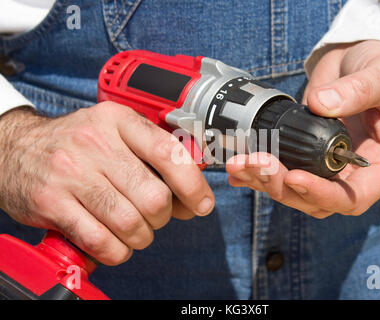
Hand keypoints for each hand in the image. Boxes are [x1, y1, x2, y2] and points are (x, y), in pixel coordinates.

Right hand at [0, 102, 213, 264]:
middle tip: (154, 216)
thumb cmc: (76, 144)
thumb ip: (153, 156)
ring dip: (141, 237)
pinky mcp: (51, 202)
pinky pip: (101, 241)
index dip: (193, 185)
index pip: (168, 153)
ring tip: (134, 231)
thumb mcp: (114, 132)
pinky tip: (114, 243)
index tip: (201, 203)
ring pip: (131, 223)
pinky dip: (116, 251)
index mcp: (118, 121)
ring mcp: (71, 173)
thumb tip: (192, 194)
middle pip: (154, 197)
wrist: (14, 148)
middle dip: (163, 217)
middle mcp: (95, 143)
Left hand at [226, 40, 379, 217]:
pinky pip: (282, 174)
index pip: (353, 197)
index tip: (294, 177)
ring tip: (239, 163)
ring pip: (294, 192)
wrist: (359, 58)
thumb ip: (357, 90)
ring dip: (264, 181)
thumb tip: (321, 104)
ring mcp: (329, 168)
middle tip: (257, 163)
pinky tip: (237, 168)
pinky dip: (258, 174)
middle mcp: (356, 173)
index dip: (322, 194)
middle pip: (317, 201)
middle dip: (283, 186)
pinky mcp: (306, 157)